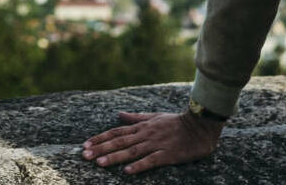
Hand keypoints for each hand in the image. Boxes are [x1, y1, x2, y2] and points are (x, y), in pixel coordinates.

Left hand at [82, 110, 223, 174]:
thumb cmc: (177, 122)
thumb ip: (136, 117)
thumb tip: (119, 114)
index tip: (86, 144)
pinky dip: (139, 166)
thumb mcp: (154, 116)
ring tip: (100, 163)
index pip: (117, 131)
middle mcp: (146, 134)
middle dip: (101, 148)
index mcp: (142, 126)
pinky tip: (127, 171)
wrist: (200, 126)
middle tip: (85, 155)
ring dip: (115, 157)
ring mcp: (156, 144)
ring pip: (132, 151)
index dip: (101, 138)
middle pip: (120, 141)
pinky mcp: (167, 154)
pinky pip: (151, 161)